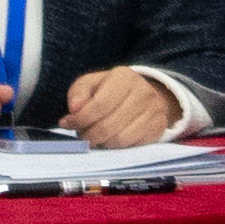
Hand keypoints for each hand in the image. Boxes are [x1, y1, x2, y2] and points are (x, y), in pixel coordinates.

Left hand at [60, 67, 178, 148]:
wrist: (143, 95)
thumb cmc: (110, 90)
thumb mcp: (90, 84)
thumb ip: (78, 93)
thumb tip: (74, 109)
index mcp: (124, 77)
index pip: (99, 104)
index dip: (79, 119)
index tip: (66, 123)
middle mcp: (142, 91)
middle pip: (107, 125)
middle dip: (88, 134)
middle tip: (81, 134)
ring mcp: (153, 110)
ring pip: (117, 139)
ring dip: (100, 142)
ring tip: (94, 136)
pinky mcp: (158, 126)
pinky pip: (128, 145)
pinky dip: (113, 146)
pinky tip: (108, 139)